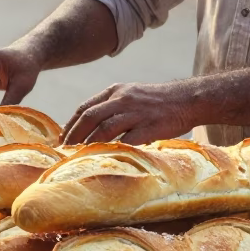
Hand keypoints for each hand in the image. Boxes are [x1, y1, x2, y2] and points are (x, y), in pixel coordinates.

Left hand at [63, 81, 196, 145]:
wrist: (187, 99)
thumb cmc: (158, 101)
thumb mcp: (131, 94)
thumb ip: (112, 106)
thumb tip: (92, 125)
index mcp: (115, 91)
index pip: (85, 107)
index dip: (70, 124)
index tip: (62, 138)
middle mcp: (123, 99)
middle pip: (90, 117)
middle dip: (74, 135)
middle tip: (65, 151)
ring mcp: (136, 113)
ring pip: (104, 128)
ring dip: (89, 144)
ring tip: (79, 157)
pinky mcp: (149, 126)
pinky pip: (127, 140)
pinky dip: (113, 149)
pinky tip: (105, 159)